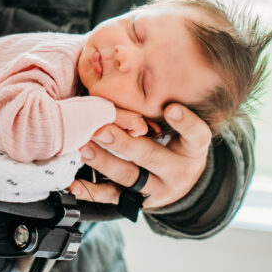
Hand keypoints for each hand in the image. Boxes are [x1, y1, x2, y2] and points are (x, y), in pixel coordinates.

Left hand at [70, 104, 210, 209]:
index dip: (185, 123)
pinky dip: (91, 192)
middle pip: (151, 156)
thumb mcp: (182, 127)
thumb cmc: (176, 142)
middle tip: (101, 130)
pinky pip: (113, 197)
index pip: (196, 135)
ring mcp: (158, 189)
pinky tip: (75, 185)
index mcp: (193, 149)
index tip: (171, 109)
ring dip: (103, 162)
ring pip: (129, 177)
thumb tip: (139, 68)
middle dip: (124, 143)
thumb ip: (167, 108)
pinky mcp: (138, 202)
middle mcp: (178, 171)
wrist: (180, 181)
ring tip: (84, 148)